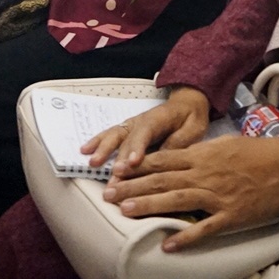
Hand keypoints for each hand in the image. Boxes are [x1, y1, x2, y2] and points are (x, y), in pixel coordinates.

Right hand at [83, 87, 210, 174]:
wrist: (187, 103)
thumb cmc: (191, 117)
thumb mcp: (194, 129)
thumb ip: (178, 142)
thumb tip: (163, 158)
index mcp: (158, 119)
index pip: (145, 134)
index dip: (137, 148)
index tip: (132, 163)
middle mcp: (140, 122)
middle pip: (126, 139)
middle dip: (119, 158)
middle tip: (114, 175)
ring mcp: (131, 126)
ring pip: (114, 136)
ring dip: (103, 150)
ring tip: (92, 163)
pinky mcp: (127, 131)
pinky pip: (110, 135)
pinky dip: (97, 142)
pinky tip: (84, 150)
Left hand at [103, 134, 278, 251]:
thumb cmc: (259, 152)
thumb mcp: (226, 144)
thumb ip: (202, 151)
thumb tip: (182, 155)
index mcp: (203, 155)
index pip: (163, 159)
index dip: (137, 166)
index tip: (116, 172)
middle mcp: (204, 174)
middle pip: (162, 179)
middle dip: (133, 186)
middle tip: (108, 193)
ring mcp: (217, 195)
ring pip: (177, 199)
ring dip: (150, 205)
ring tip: (125, 210)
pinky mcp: (230, 214)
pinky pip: (205, 228)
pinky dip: (186, 236)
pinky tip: (168, 243)